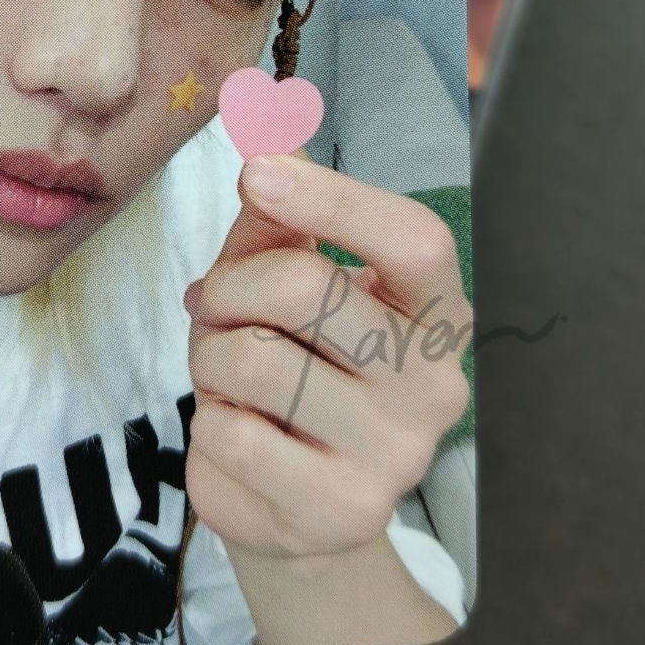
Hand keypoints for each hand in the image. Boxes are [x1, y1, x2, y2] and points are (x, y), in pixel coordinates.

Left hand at [184, 151, 471, 563]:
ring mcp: (396, 457)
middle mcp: (436, 385)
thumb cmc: (296, 366)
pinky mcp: (341, 514)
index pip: (413, 240)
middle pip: (305, 288)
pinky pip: (230, 437)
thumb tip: (264, 131)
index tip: (256, 171)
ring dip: (208, 357)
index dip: (333, 198)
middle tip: (215, 306)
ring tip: (227, 378)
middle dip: (231, 286)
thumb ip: (279, 217)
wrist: (297, 502)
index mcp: (436, 312)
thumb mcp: (288, 284)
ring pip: (251, 361)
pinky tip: (237, 437)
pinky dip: (208, 425)